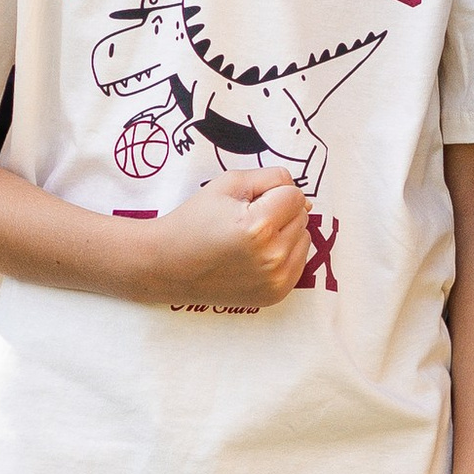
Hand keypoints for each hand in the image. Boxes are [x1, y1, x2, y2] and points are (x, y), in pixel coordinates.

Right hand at [123, 163, 310, 311]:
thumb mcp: (228, 183)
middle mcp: (272, 257)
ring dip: (285, 233)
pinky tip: (256, 255)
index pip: (295, 195)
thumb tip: (302, 197)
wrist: (168, 265)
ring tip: (251, 239)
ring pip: (304, 239)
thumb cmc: (195, 219)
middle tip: (246, 221)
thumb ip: (271, 178)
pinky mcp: (275, 294)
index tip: (248, 203)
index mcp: (259, 226)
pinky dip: (284, 254)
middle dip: (280, 212)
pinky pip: (298, 262)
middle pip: (302, 216)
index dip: (272, 193)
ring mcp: (275, 280)